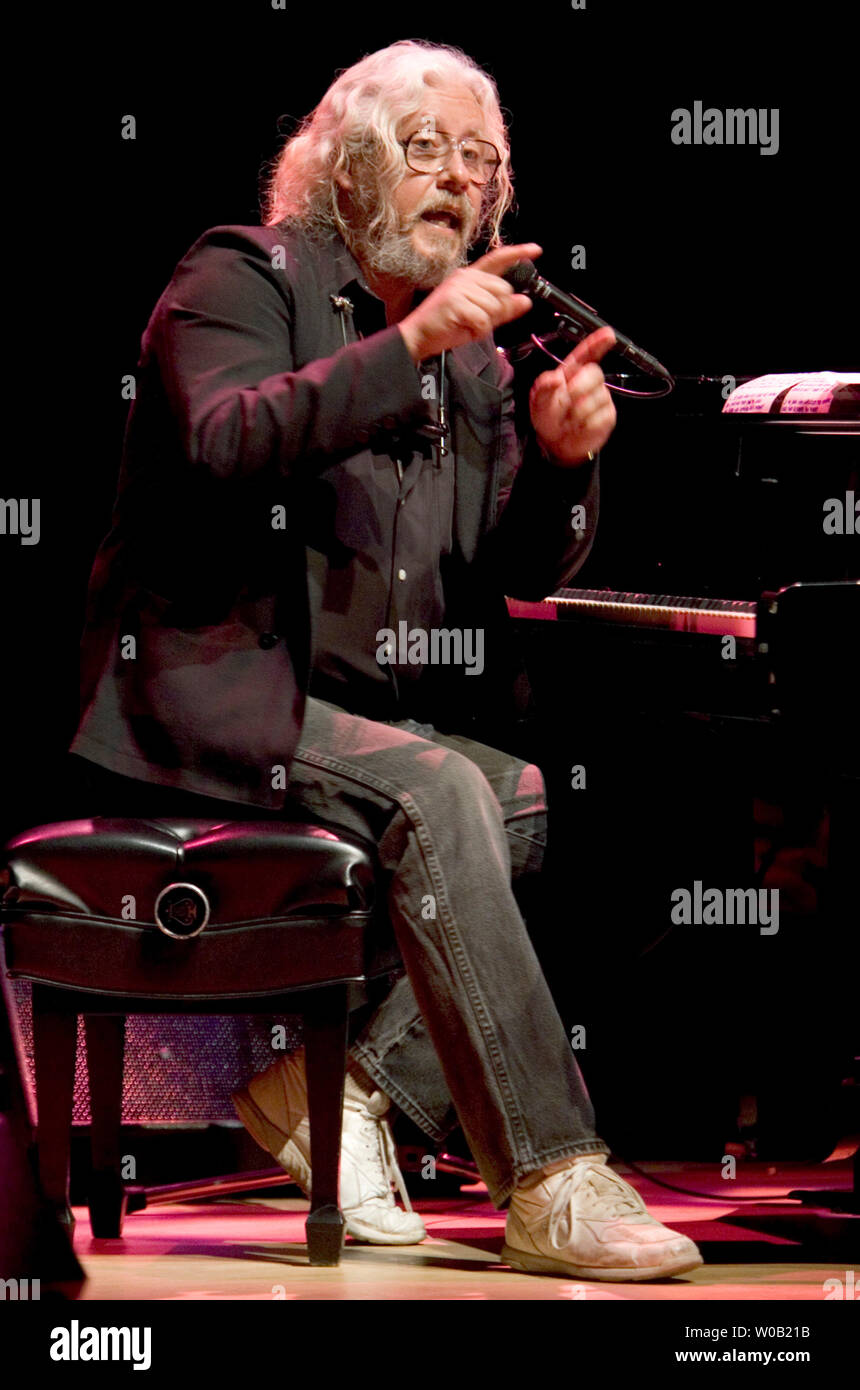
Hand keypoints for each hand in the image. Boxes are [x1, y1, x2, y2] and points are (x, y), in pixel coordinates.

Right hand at [398, 243, 541, 362]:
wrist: (417, 337)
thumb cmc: (445, 326)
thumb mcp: (480, 317)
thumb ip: (503, 309)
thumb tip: (525, 301)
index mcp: (470, 276)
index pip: (498, 260)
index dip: (518, 254)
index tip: (535, 250)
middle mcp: (465, 277)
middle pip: (503, 290)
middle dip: (496, 311)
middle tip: (477, 320)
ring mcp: (459, 288)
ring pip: (494, 307)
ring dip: (485, 323)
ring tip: (466, 325)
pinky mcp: (455, 301)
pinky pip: (482, 320)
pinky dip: (477, 331)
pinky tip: (463, 329)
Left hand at [529, 326, 617, 465]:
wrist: (555, 443)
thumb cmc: (548, 416)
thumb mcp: (539, 401)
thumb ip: (543, 387)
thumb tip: (554, 379)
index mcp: (571, 372)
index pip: (587, 353)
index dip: (597, 343)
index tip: (608, 335)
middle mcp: (589, 382)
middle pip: (595, 373)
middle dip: (579, 387)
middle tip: (566, 400)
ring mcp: (601, 398)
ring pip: (597, 398)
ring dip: (578, 412)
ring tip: (569, 419)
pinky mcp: (607, 416)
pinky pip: (601, 417)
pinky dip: (585, 425)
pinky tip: (579, 426)